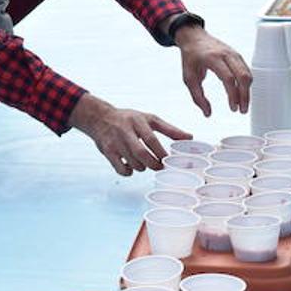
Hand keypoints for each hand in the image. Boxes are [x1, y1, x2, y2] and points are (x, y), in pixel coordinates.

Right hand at [68, 94, 190, 175]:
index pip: (151, 139)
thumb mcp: (149, 119)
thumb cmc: (129, 119)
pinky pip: (121, 169)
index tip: (169, 160)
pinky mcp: (107, 152)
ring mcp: (115, 142)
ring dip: (143, 167)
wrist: (100, 118)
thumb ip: (169, 129)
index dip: (161, 153)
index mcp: (137, 121)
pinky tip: (132, 166)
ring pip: (133, 163)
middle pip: (141, 154)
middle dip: (153, 164)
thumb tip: (190, 138)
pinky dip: (129, 172)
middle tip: (159, 166)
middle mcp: (125, 131)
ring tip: (145, 163)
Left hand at [175, 24, 250, 115]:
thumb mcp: (188, 77)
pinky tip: (242, 94)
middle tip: (242, 110)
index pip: (228, 78)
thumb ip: (197, 96)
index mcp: (212, 58)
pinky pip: (246, 70)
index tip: (233, 108)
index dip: (233, 95)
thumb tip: (207, 113)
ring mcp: (234, 53)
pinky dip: (246, 84)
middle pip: (243, 76)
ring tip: (242, 105)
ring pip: (247, 73)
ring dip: (247, 91)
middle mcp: (226, 54)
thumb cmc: (190, 57)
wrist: (194, 37)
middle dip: (245, 95)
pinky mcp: (237, 55)